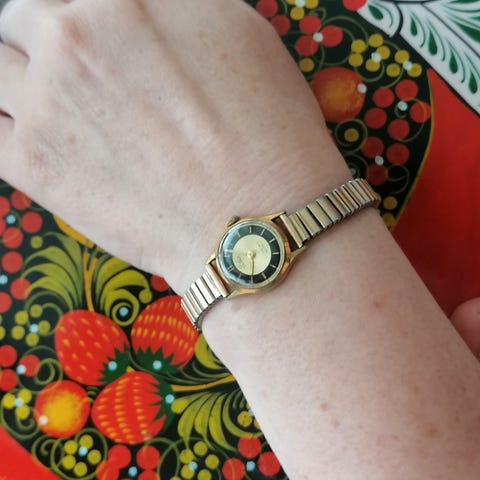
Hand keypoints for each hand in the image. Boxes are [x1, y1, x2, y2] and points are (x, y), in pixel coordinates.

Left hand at [0, 0, 348, 291]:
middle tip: (76, 73)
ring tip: (54, 107)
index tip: (93, 40)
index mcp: (127, 0)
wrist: (253, 223)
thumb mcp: (242, 39)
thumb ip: (177, 12)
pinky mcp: (34, 165)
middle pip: (23, 18)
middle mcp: (75, 37)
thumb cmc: (268, 137)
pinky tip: (32, 138)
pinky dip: (8, 128)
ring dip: (19, 80)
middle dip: (46, 39)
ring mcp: (45, 102)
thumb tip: (147, 12)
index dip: (87, 19)